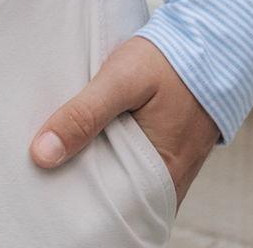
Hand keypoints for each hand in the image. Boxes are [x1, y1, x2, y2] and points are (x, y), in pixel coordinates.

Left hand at [29, 36, 216, 207]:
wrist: (209, 43)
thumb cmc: (169, 62)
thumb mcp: (120, 81)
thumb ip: (83, 115)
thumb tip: (43, 154)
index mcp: (161, 177)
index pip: (112, 210)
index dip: (78, 201)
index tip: (47, 186)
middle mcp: (169, 182)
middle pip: (117, 198)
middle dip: (84, 187)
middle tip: (47, 169)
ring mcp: (170, 167)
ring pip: (124, 180)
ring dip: (97, 168)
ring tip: (60, 153)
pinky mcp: (167, 150)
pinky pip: (134, 164)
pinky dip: (110, 154)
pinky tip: (87, 138)